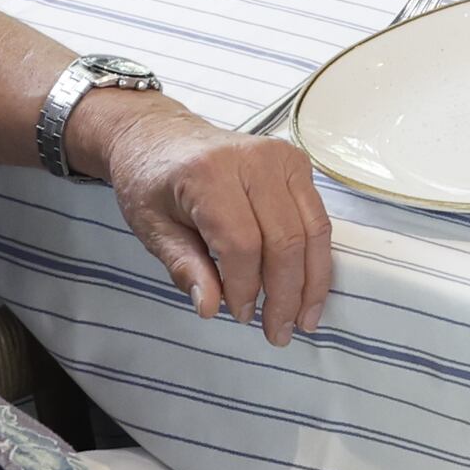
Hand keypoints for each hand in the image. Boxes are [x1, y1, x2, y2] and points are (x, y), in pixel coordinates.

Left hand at [95, 97, 338, 342]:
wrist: (159, 136)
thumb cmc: (150, 182)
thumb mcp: (151, 228)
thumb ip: (183, 267)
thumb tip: (209, 308)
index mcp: (209, 173)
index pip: (241, 243)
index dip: (245, 287)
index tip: (239, 315)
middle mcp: (253, 160)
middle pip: (285, 240)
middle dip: (285, 294)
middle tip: (277, 333)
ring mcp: (282, 157)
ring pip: (313, 231)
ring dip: (312, 283)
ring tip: (302, 321)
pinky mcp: (298, 163)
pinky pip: (318, 219)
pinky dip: (317, 259)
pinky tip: (309, 291)